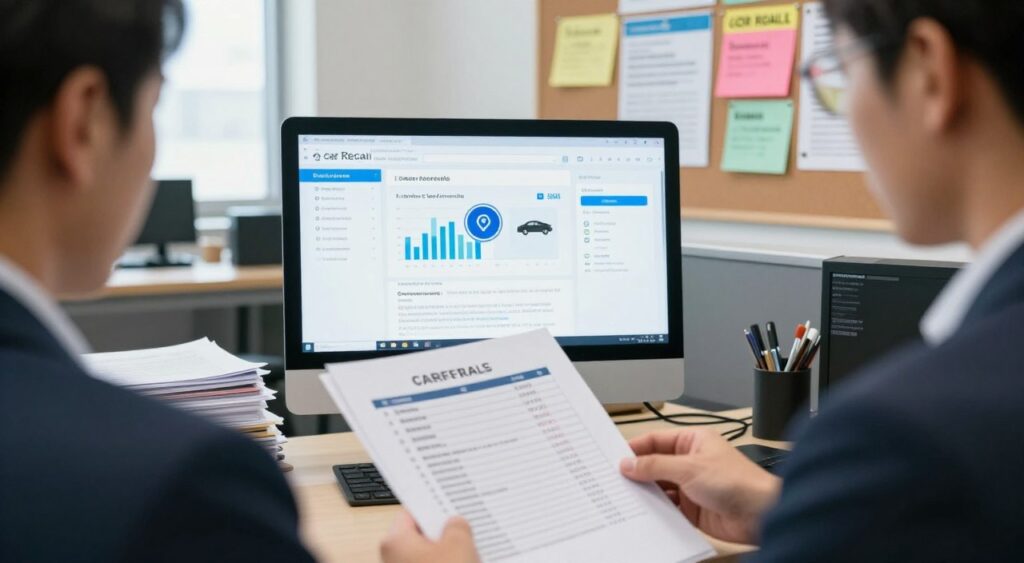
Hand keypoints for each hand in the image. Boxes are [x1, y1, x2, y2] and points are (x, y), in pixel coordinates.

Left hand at [380, 510, 479, 562]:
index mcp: (395, 541)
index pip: (411, 513)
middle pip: (420, 537)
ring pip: (429, 558)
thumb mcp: (459, 544)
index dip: (431, 505)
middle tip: (466, 527)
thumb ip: (457, 527)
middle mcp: (393, 560)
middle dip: (444, 533)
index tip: (447, 500)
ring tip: (472, 551)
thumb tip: (455, 524)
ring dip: (450, 554)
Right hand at [620, 429, 780, 544]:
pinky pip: (668, 507)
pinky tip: (645, 511)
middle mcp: (691, 462)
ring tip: (627, 496)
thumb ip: (656, 466)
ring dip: (647, 492)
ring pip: (660, 486)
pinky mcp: (693, 508)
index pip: (657, 440)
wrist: (761, 513)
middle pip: (656, 464)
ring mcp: (692, 485)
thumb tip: (630, 463)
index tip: (617, 457)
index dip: (636, 448)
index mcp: (694, 441)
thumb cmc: (739, 482)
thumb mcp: (689, 468)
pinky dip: (657, 509)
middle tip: (617, 478)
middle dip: (638, 471)